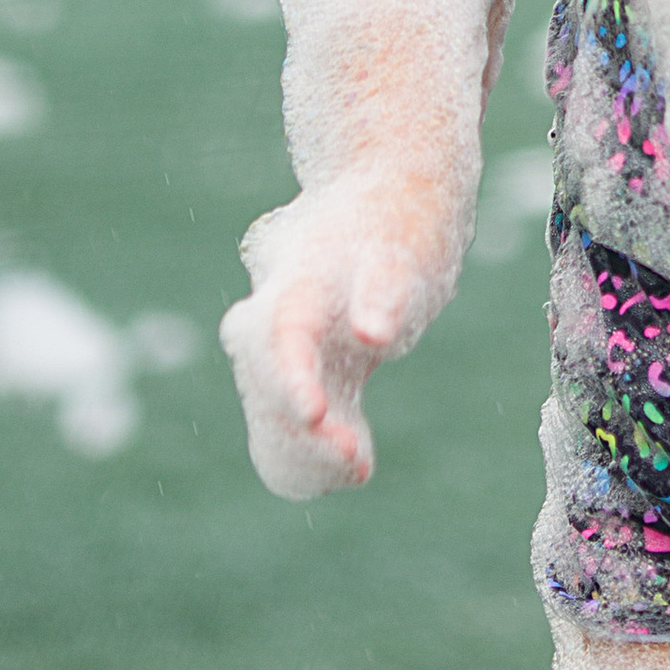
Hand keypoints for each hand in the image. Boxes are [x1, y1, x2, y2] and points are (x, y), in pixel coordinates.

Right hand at [219, 179, 457, 500]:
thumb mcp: (404, 245)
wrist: (379, 206)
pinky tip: (354, 463)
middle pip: (266, 388)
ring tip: (359, 464)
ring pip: (268, 421)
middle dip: (303, 434)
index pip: (280, 335)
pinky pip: (283, 437)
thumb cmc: (396, 226)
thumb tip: (373, 337)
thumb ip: (387, 287)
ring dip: (305, 456)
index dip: (291, 380)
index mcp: (297, 280)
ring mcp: (272, 356)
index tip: (315, 415)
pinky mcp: (292, 383)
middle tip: (359, 459)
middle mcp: (267, 321)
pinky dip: (312, 461)